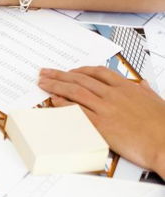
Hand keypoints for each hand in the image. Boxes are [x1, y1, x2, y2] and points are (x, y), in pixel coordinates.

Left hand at [38, 67, 164, 175]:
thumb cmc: (164, 126)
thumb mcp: (157, 101)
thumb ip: (145, 91)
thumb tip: (142, 84)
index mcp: (127, 87)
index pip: (98, 72)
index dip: (80, 70)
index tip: (70, 71)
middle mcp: (114, 95)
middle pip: (81, 79)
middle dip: (60, 74)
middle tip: (45, 72)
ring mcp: (106, 108)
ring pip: (75, 91)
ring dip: (56, 85)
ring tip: (43, 83)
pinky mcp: (101, 124)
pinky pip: (77, 110)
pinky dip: (63, 103)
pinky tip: (53, 100)